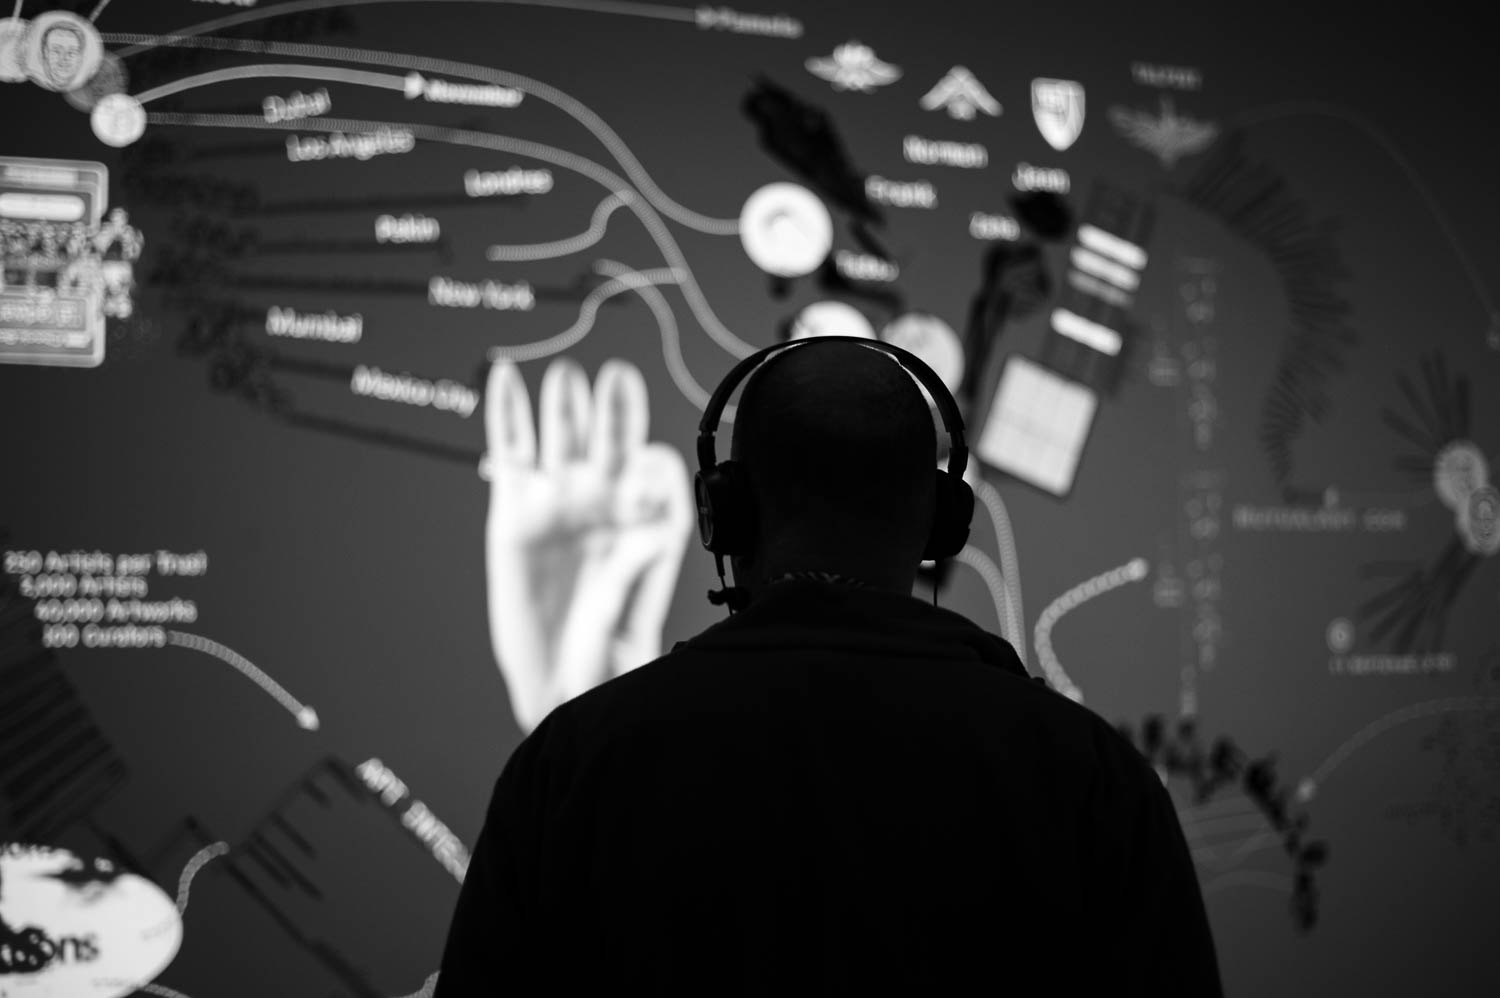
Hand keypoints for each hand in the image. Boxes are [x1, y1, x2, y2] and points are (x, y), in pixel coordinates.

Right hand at [482, 357, 694, 732]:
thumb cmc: (605, 666)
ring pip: (565, 437)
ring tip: (568, 379)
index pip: (659, 475)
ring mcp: (561, 503)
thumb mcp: (622, 627)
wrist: (558, 692)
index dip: (652, 469)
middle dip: (618, 412)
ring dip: (568, 405)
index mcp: (647, 526)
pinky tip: (508, 377)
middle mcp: (606, 506)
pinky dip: (508, 413)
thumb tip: (655, 531)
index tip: (642, 478)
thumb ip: (634, 576)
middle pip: (615, 442)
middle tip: (618, 381)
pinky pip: (511, 450)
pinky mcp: (515, 510)